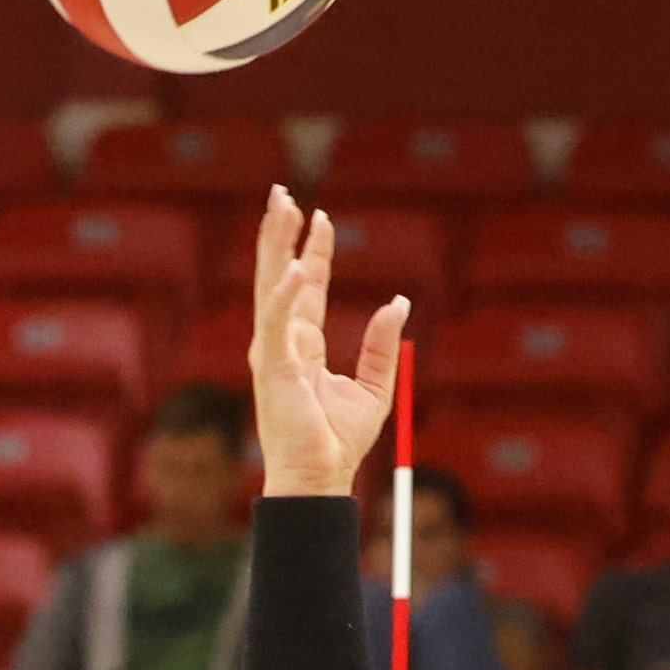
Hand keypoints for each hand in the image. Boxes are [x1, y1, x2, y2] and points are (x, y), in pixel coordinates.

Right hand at [248, 186, 407, 497]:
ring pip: (270, 286)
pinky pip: (277, 322)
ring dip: (274, 245)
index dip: (314, 250)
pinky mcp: (273, 366)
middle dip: (280, 233)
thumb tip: (398, 302)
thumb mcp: (373, 386)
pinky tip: (294, 266)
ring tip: (281, 207)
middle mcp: (282, 342)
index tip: (321, 217)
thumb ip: (381, 343)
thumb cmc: (337, 442)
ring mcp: (273, 352)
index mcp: (302, 346)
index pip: (306, 287)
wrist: (320, 478)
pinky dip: (284, 294)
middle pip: (279, 275)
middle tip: (281, 192)